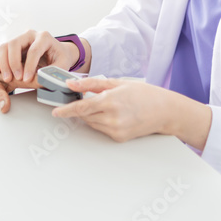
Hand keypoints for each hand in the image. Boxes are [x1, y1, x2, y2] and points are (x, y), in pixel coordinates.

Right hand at [0, 30, 80, 87]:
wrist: (56, 52)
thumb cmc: (59, 58)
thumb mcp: (62, 65)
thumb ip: (53, 71)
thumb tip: (42, 79)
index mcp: (44, 37)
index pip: (34, 50)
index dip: (29, 66)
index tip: (26, 79)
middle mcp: (30, 34)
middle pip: (15, 44)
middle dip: (14, 63)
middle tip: (16, 78)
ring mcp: (20, 38)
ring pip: (6, 46)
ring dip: (4, 63)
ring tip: (7, 78)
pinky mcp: (13, 44)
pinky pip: (1, 49)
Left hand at [50, 77, 171, 142]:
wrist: (165, 111)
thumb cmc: (144, 94)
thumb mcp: (117, 83)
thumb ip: (91, 84)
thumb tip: (72, 84)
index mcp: (110, 101)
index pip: (81, 107)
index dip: (66, 110)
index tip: (55, 111)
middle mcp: (112, 117)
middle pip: (85, 115)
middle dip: (81, 108)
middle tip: (86, 99)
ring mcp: (116, 130)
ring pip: (92, 123)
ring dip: (92, 114)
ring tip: (107, 105)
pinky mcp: (119, 138)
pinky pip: (102, 129)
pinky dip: (102, 121)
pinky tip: (115, 114)